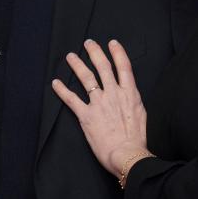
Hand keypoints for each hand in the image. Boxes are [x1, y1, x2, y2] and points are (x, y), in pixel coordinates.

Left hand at [51, 39, 147, 176]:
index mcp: (130, 94)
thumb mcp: (142, 116)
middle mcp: (114, 94)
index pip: (124, 67)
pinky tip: (55, 83)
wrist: (128, 155)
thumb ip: (134, 104)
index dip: (118, 52)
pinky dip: (62, 90)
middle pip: (103, 67)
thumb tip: (131, 99)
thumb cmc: (138, 141)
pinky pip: (71, 99)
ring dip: (77, 65)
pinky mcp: (86, 115)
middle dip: (94, 52)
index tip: (112, 43)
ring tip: (70, 56)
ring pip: (86, 78)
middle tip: (88, 43)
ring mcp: (99, 103)